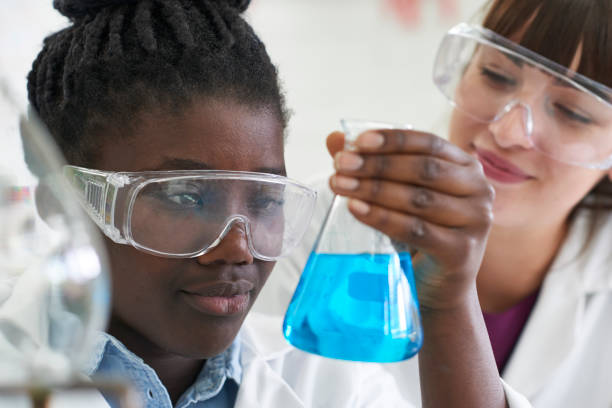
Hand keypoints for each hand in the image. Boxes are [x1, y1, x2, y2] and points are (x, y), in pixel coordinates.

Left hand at [327, 129, 493, 312]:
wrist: (439, 286)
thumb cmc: (418, 233)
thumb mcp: (397, 195)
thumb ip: (371, 165)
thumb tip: (335, 139)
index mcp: (466, 166)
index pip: (428, 143)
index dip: (393, 139)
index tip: (357, 141)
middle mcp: (478, 190)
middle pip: (423, 169)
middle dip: (377, 164)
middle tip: (341, 164)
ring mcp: (475, 221)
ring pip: (418, 198)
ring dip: (375, 189)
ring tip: (341, 185)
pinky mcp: (462, 251)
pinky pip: (415, 230)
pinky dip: (382, 218)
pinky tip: (356, 209)